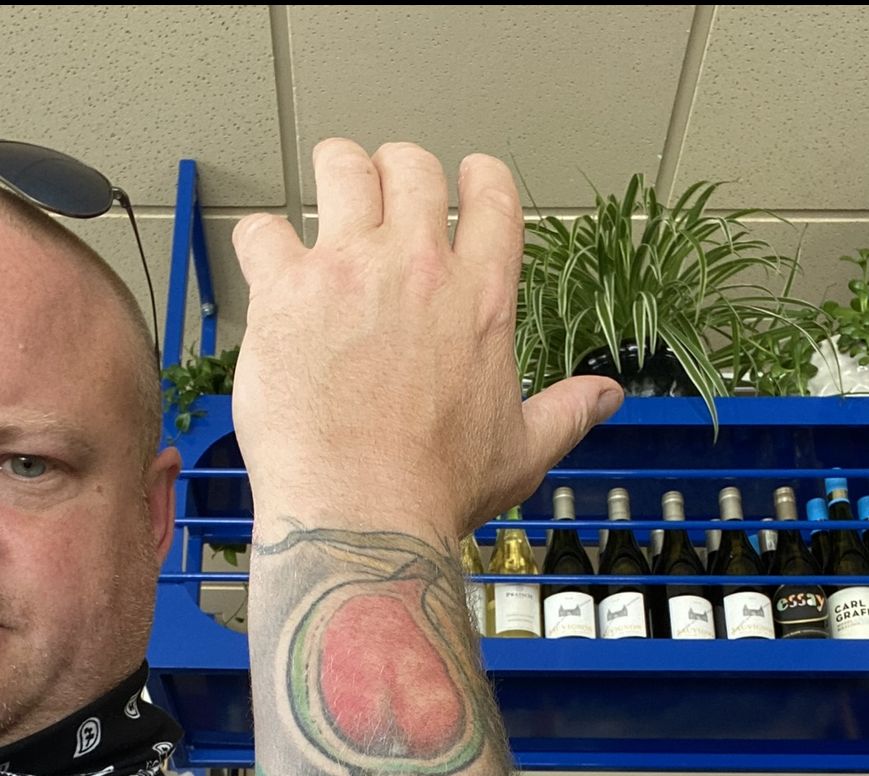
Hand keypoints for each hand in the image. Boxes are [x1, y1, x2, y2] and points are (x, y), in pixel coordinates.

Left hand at [231, 139, 621, 538]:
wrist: (363, 515)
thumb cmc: (434, 492)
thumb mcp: (523, 452)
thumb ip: (567, 413)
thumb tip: (606, 397)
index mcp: (479, 299)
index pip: (492, 196)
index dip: (478, 178)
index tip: (465, 181)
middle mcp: (416, 269)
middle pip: (410, 167)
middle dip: (397, 174)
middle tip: (383, 197)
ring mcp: (348, 273)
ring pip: (340, 169)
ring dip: (335, 177)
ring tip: (327, 202)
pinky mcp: (287, 293)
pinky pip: (263, 231)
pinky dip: (263, 242)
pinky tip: (269, 263)